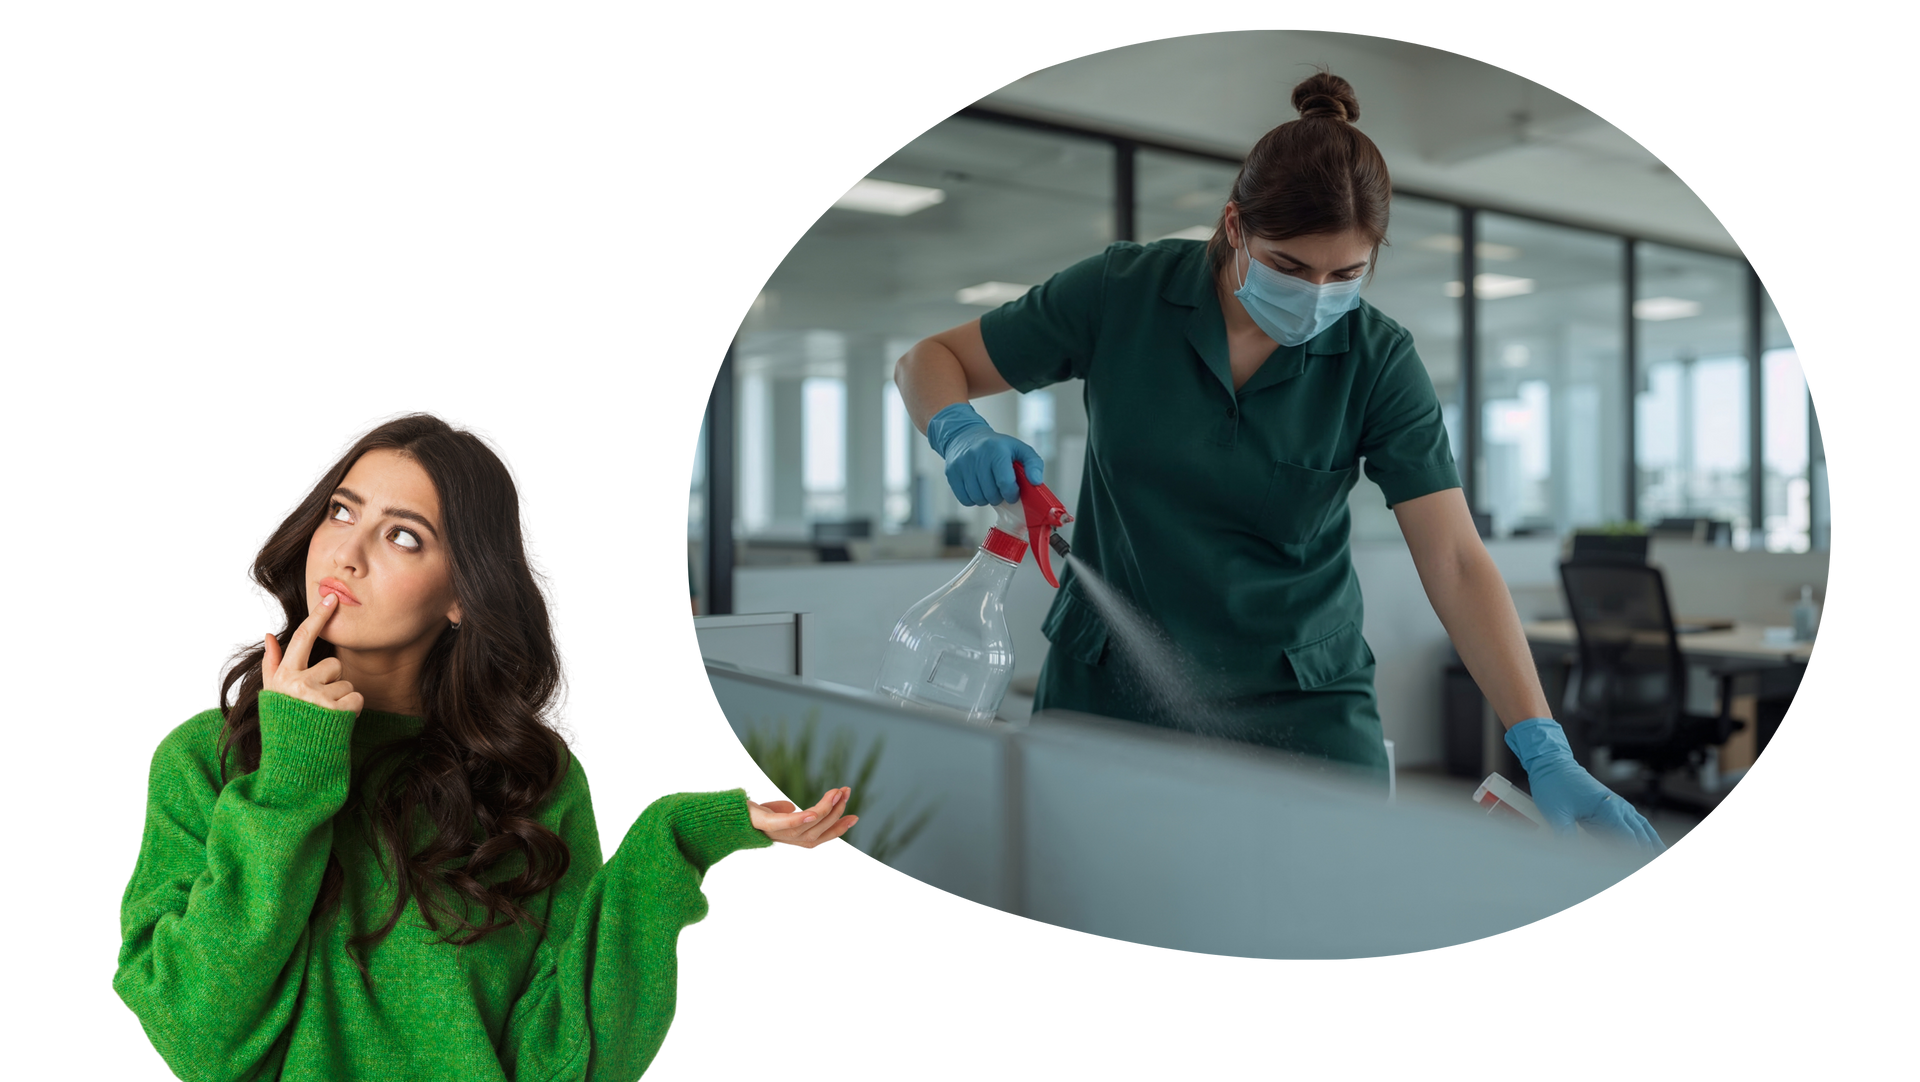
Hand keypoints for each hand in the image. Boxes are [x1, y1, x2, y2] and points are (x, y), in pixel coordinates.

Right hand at [260, 593, 364, 716]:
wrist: (294, 762)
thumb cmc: (285, 722)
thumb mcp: (272, 692)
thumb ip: (272, 662)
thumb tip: (267, 633)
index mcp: (284, 675)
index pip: (304, 637)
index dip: (319, 616)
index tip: (332, 598)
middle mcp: (299, 684)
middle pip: (334, 665)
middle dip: (332, 682)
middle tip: (318, 703)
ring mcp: (318, 697)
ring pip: (347, 682)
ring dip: (341, 698)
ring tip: (324, 715)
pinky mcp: (337, 711)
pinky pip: (356, 697)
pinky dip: (352, 710)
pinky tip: (336, 721)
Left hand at [746, 788, 857, 852]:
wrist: (728, 811)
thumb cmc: (756, 812)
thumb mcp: (782, 812)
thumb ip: (797, 814)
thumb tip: (813, 813)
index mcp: (793, 840)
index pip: (821, 839)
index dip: (839, 830)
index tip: (854, 816)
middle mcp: (787, 841)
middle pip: (818, 832)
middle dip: (836, 812)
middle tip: (845, 791)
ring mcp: (777, 835)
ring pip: (809, 826)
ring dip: (826, 809)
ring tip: (837, 792)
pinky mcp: (766, 825)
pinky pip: (787, 825)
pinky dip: (802, 820)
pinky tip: (813, 813)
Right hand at [927, 402, 1043, 506]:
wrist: (965, 435)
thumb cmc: (996, 446)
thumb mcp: (1018, 449)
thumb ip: (1034, 464)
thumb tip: (1037, 482)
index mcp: (997, 450)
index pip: (1005, 483)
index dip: (1012, 494)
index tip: (1013, 493)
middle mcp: (978, 456)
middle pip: (991, 494)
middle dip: (999, 497)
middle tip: (1000, 489)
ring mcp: (962, 465)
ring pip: (978, 499)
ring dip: (986, 499)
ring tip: (989, 488)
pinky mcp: (951, 473)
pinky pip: (965, 500)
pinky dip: (973, 500)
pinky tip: (977, 489)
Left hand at [1506, 719, 1665, 854]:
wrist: (1553, 763)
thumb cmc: (1554, 786)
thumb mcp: (1556, 813)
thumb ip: (1566, 835)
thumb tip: (1572, 856)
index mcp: (1607, 809)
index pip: (1628, 839)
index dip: (1634, 855)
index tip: (1637, 866)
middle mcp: (1617, 806)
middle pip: (1639, 835)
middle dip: (1647, 852)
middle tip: (1647, 864)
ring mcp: (1617, 804)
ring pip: (1642, 827)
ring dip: (1651, 843)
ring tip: (1659, 855)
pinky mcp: (1612, 804)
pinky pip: (1635, 821)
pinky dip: (1645, 832)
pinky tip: (1650, 842)